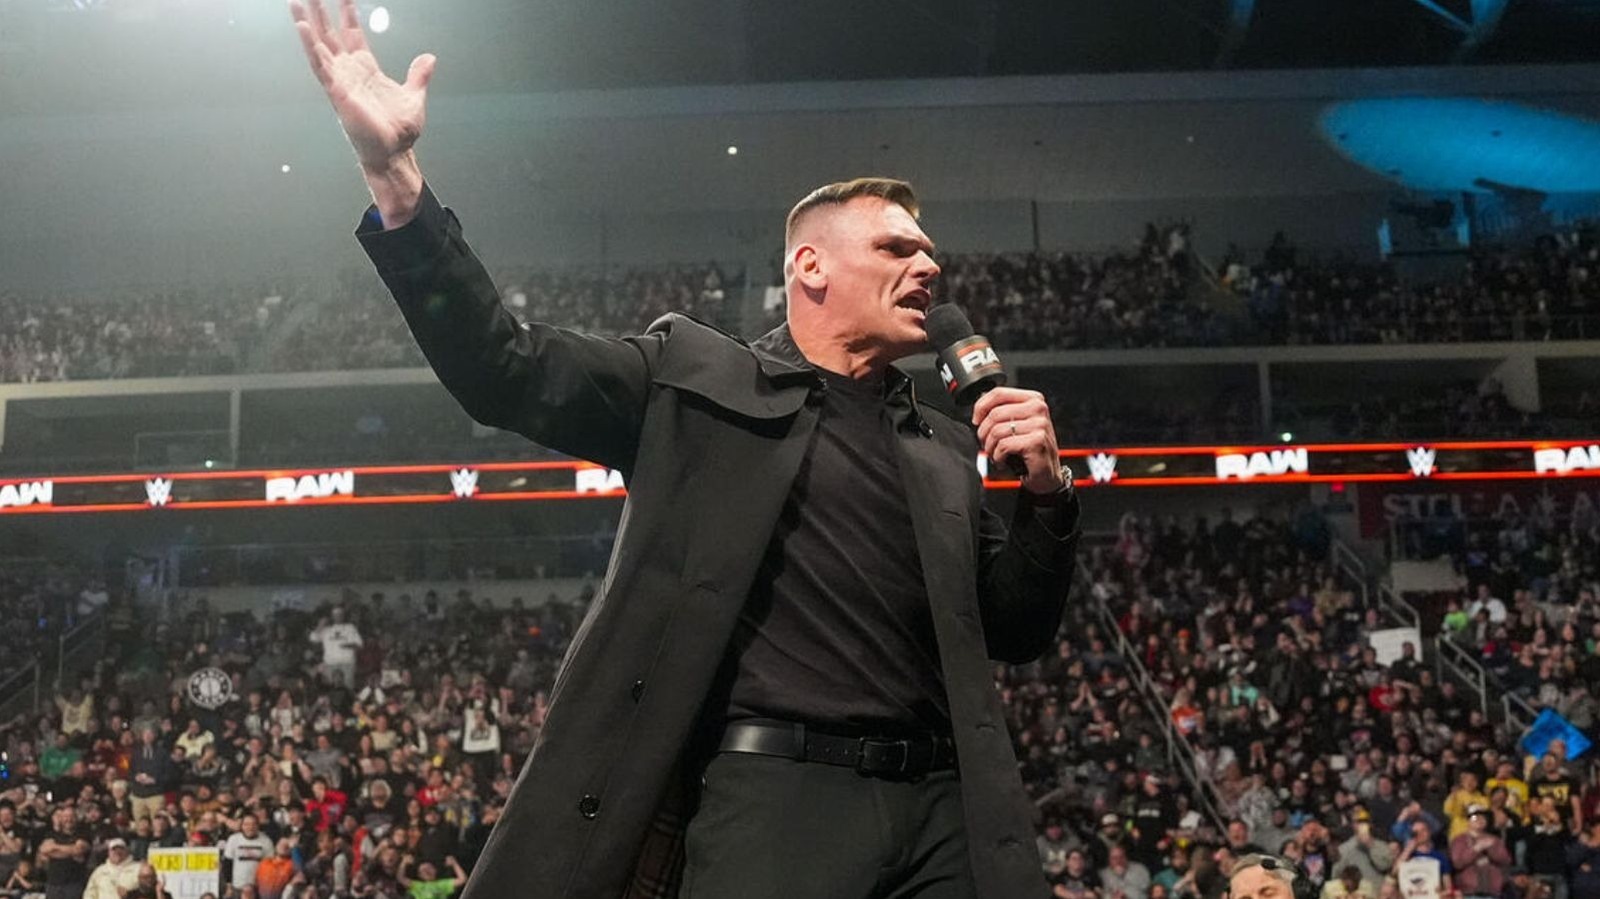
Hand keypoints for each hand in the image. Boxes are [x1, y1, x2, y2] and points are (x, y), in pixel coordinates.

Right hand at [288, 0, 434, 171]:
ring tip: (296, 3)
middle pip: (331, 35)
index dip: (348, 14)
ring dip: (307, 24)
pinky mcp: (337, 92)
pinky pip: (320, 65)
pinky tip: (302, 28)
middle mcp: (350, 72)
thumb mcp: (414, 96)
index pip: (353, 35)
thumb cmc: (399, 131)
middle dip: (321, 12)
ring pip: (319, 46)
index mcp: (366, 70)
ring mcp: (341, 81)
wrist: (394, 153)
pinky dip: (311, 47)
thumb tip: (429, 58)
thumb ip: (418, 75)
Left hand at [972, 387, 1063, 494]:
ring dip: (989, 447)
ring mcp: (1039, 424)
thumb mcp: (1018, 425)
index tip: (976, 420)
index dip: (981, 406)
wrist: (1047, 473)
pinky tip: (1002, 461)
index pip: (999, 393)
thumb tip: (979, 410)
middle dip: (983, 432)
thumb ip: (1003, 412)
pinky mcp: (1037, 441)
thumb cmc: (1030, 449)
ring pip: (997, 431)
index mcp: (1033, 399)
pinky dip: (997, 457)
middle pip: (995, 414)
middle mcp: (1038, 408)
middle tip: (986, 444)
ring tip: (994, 454)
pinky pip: (1004, 445)